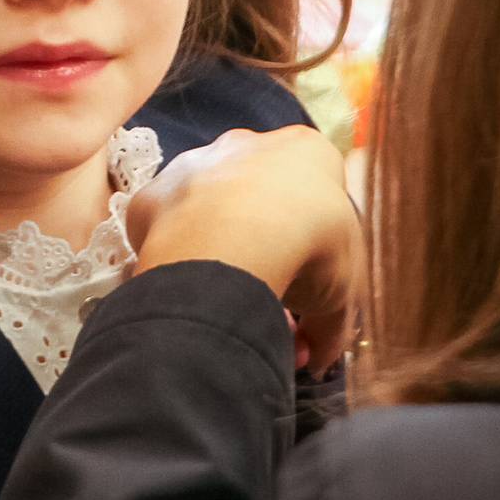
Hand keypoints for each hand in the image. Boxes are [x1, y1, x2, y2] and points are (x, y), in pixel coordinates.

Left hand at [126, 128, 363, 372]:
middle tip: (268, 304)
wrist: (235, 241)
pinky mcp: (154, 193)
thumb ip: (331, 321)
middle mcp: (249, 145)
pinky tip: (190, 294)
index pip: (318, 198)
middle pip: (261, 201)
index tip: (310, 295)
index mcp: (307, 153)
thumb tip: (318, 355)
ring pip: (211, 212)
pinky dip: (178, 261)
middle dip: (268, 253)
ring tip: (228, 308)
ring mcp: (196, 163)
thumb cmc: (310, 247)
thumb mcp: (346, 292)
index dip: (317, 253)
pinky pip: (168, 231)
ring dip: (221, 254)